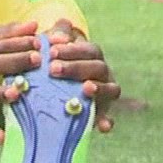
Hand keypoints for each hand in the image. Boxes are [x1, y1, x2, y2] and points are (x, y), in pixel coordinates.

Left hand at [41, 19, 120, 134]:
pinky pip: (107, 118)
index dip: (72, 49)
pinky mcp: (101, 113)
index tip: (52, 50)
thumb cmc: (55, 60)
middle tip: (53, 69)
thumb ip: (58, 35)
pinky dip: (107, 121)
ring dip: (99, 89)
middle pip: (98, 67)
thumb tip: (57, 35)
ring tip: (85, 88)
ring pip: (110, 89)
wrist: (55, 83)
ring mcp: (105, 93)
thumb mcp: (55, 45)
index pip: (89, 49)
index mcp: (93, 55)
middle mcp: (103, 73)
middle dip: (76, 67)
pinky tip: (103, 127)